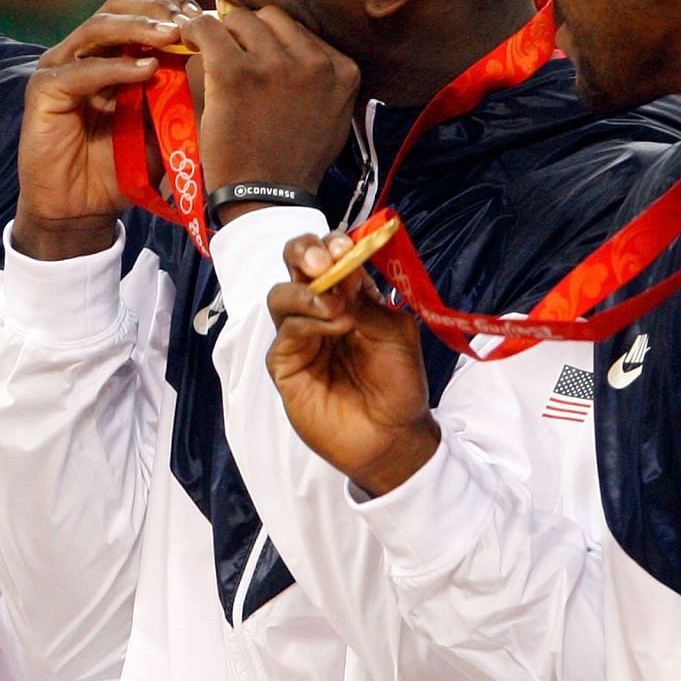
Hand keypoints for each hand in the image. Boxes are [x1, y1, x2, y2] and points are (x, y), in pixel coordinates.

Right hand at [13, 0, 200, 259]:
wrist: (81, 209)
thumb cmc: (122, 169)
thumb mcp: (161, 125)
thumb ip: (178, 90)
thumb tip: (212, 56)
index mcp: (112, 52)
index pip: (141, 8)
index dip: (173, 5)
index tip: (208, 16)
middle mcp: (84, 52)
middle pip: (119, 5)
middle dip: (157, 7)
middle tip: (190, 18)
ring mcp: (61, 66)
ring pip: (99, 27)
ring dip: (139, 27)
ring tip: (172, 34)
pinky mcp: (44, 90)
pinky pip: (82, 70)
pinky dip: (116, 68)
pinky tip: (147, 70)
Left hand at [188, 7, 357, 219]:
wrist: (268, 199)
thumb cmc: (294, 163)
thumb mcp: (333, 117)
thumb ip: (323, 80)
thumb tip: (297, 48)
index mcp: (343, 70)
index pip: (300, 30)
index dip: (273, 41)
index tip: (256, 55)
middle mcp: (314, 62)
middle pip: (271, 18)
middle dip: (249, 33)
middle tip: (231, 54)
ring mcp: (275, 65)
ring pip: (240, 20)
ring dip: (223, 34)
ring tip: (210, 53)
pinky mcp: (236, 72)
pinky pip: (209, 28)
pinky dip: (194, 31)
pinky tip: (188, 41)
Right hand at [265, 232, 439, 494]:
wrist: (392, 436)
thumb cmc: (398, 384)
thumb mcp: (396, 334)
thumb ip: (368, 304)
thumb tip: (343, 275)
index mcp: (349, 295)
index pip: (330, 255)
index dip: (333, 244)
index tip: (346, 248)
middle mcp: (319, 309)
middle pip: (295, 264)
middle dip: (305, 253)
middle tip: (324, 261)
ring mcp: (299, 336)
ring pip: (281, 295)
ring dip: (307, 292)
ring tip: (336, 308)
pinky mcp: (286, 364)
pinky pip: (286, 334)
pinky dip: (308, 323)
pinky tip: (335, 327)